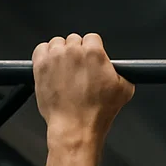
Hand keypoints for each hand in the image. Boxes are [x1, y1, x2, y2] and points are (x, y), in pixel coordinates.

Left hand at [32, 33, 134, 147]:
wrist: (76, 127)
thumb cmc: (97, 113)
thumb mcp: (124, 91)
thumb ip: (122, 72)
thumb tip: (120, 68)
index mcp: (93, 53)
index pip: (92, 38)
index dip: (94, 49)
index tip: (91, 59)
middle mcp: (73, 51)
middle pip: (74, 39)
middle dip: (77, 52)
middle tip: (79, 69)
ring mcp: (54, 57)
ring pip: (57, 43)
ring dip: (61, 53)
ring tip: (66, 70)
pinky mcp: (40, 66)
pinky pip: (41, 49)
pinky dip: (45, 55)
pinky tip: (53, 68)